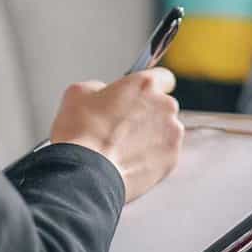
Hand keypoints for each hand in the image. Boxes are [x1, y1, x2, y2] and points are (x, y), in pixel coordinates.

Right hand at [48, 67, 184, 202]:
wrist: (86, 174)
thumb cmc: (81, 133)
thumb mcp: (79, 92)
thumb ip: (100, 87)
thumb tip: (103, 95)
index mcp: (146, 84)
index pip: (163, 77)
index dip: (148, 88)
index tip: (140, 96)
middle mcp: (165, 106)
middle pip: (162, 106)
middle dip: (147, 114)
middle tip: (122, 127)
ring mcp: (171, 134)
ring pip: (164, 131)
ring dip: (150, 137)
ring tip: (123, 149)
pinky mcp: (171, 160)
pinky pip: (163, 154)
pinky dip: (150, 158)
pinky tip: (129, 162)